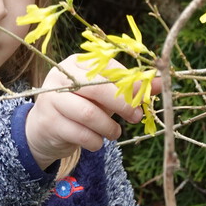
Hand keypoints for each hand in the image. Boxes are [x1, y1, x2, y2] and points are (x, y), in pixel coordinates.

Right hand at [25, 54, 160, 170]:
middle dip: (123, 104)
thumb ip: (129, 88)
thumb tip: (162, 82)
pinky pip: (82, 134)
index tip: (146, 97)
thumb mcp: (103, 95)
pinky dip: (97, 142)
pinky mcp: (49, 123)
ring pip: (90, 114)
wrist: (43, 129)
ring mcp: (52, 99)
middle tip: (137, 116)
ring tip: (115, 133)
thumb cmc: (80, 106)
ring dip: (109, 128)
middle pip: (97, 88)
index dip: (130, 83)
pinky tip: (98, 142)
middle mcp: (61, 77)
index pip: (108, 68)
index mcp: (76, 63)